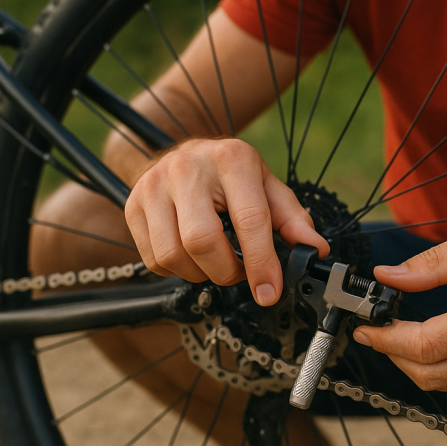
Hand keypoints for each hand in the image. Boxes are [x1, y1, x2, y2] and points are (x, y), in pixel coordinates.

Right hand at [125, 138, 328, 305]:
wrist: (183, 153)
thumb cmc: (230, 174)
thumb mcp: (267, 185)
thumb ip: (292, 218)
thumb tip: (314, 249)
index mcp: (231, 159)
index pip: (248, 219)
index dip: (260, 262)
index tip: (269, 292)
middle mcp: (187, 168)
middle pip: (202, 241)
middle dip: (226, 272)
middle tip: (240, 271)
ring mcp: (154, 185)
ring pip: (173, 255)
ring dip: (200, 273)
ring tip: (216, 260)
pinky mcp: (133, 205)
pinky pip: (153, 259)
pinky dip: (176, 270)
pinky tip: (191, 254)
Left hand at [351, 228, 446, 401]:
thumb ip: (431, 265)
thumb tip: (387, 278)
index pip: (427, 345)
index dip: (388, 340)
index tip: (367, 328)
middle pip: (429, 374)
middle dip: (394, 355)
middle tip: (380, 333)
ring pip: (444, 385)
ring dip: (417, 364)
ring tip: (408, 336)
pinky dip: (445, 371)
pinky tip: (443, 346)